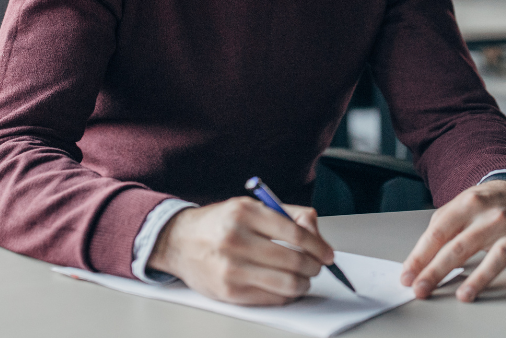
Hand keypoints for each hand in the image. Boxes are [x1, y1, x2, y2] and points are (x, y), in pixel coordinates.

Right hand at [147, 197, 333, 305]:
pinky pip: (271, 298)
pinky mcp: (229, 291)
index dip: (318, 246)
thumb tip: (317, 234)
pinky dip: (285, 295)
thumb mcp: (250, 207)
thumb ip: (288, 214)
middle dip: (314, 266)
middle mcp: (236, 239)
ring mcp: (231, 268)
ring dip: (303, 283)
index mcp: (244, 212)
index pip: (295, 233)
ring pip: (286, 283)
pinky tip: (284, 286)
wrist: (178, 241)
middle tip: (316, 266)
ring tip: (302, 278)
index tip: (327, 254)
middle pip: (294, 260)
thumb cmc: (219, 224)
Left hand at [401, 180, 505, 301]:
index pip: (439, 233)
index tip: (408, 276)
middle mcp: (491, 218)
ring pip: (497, 256)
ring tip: (463, 295)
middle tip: (421, 289)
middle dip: (437, 271)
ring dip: (480, 278)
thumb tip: (418, 264)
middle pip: (461, 247)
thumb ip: (439, 230)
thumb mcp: (457, 206)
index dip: (420, 256)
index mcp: (467, 205)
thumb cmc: (481, 205)